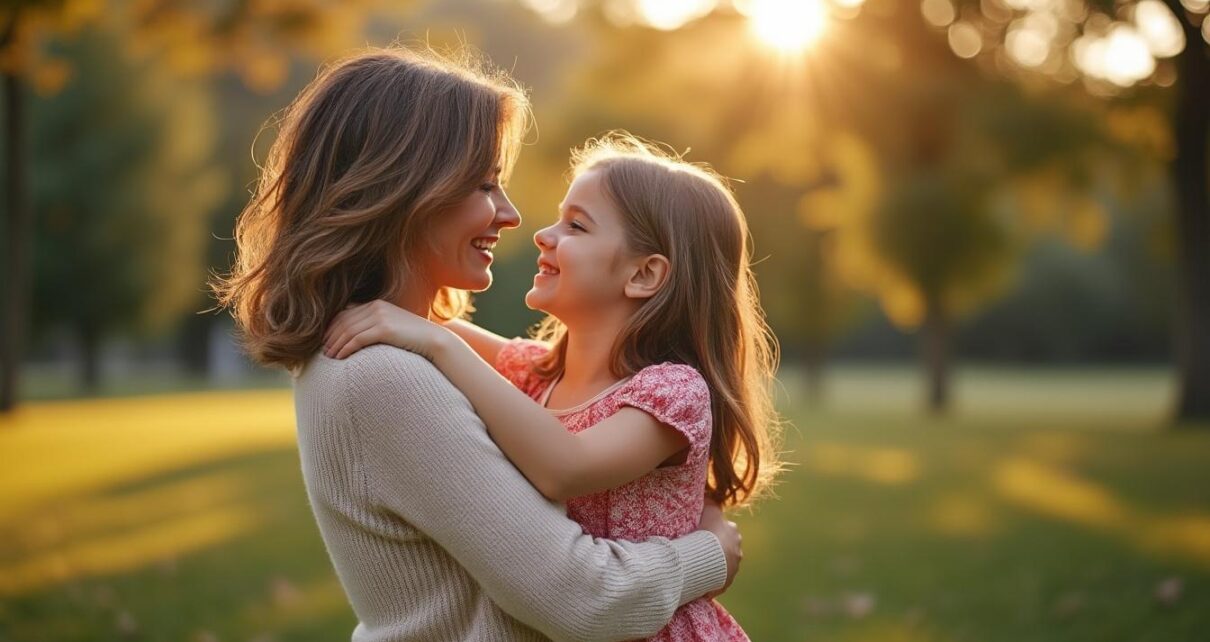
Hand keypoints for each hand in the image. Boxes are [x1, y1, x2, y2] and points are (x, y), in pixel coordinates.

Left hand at [323, 300, 446, 359]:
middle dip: (330, 337)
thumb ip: (376, 327)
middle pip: (343, 321)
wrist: (435, 341)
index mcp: (377, 304)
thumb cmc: (413, 339)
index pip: (345, 314)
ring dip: (336, 345)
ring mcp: (380, 316)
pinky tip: (341, 358)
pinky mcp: (384, 328)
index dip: (332, 328)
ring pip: (348, 330)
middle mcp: (376, 306)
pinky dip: (346, 349)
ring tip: (329, 358)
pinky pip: (357, 339)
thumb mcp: (393, 328)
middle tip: (324, 352)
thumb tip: (357, 338)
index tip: (325, 342)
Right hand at [698, 499, 740, 598]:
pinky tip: (700, 575)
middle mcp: (737, 551)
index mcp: (734, 533)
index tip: (702, 534)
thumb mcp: (709, 511)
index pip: (725, 529)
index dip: (713, 531)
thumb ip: (711, 502)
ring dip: (714, 564)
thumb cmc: (706, 533)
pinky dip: (710, 577)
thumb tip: (710, 494)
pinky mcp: (725, 582)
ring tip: (698, 562)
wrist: (703, 559)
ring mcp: (732, 568)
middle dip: (716, 548)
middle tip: (699, 548)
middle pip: (726, 548)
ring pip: (723, 564)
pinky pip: (717, 579)